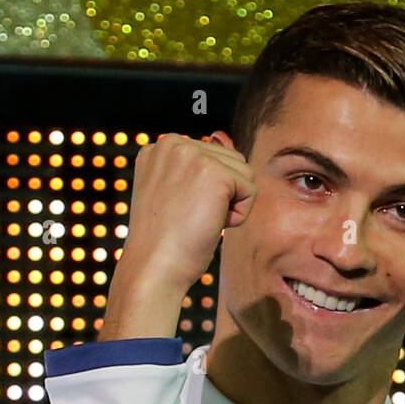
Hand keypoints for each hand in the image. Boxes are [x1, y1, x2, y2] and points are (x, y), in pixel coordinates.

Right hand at [100, 131, 257, 340]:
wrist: (153, 267)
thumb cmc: (163, 241)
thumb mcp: (172, 192)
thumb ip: (194, 166)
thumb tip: (223, 136)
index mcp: (160, 146)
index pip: (212, 157)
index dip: (207, 192)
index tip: (179, 211)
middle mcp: (174, 142)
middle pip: (231, 161)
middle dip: (222, 195)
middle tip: (190, 218)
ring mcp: (193, 155)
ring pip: (244, 174)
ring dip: (231, 204)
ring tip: (199, 220)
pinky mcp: (215, 174)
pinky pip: (251, 191)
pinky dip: (239, 216)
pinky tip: (211, 225)